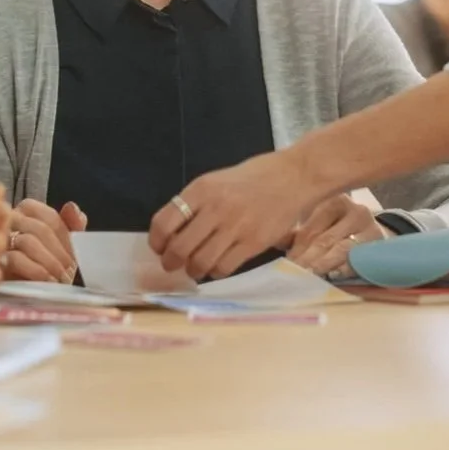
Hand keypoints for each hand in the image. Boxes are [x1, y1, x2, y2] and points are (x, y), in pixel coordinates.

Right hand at [3, 200, 87, 283]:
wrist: (28, 296)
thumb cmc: (46, 267)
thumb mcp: (63, 245)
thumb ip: (72, 224)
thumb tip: (72, 208)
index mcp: (26, 213)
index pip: (49, 216)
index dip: (65, 236)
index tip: (73, 253)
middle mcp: (10, 221)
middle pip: (39, 228)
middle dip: (58, 251)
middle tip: (68, 268)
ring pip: (28, 241)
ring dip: (49, 262)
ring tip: (59, 277)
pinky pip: (15, 259)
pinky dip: (35, 270)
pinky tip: (45, 280)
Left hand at [149, 150, 321, 279]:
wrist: (292, 177)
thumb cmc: (252, 178)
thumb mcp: (216, 180)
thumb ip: (195, 203)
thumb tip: (172, 232)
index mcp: (201, 189)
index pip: (164, 222)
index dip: (156, 242)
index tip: (159, 248)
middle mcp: (215, 208)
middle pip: (179, 248)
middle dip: (171, 262)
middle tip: (173, 265)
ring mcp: (235, 227)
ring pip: (200, 263)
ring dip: (193, 270)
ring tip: (195, 267)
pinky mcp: (253, 243)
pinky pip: (224, 268)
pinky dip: (215, 272)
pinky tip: (217, 265)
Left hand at [285, 195, 386, 276]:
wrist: (375, 234)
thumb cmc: (341, 229)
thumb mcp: (322, 224)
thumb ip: (299, 233)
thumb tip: (273, 241)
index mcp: (334, 202)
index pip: (312, 228)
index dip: (298, 248)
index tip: (286, 263)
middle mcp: (353, 211)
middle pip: (325, 239)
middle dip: (307, 259)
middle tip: (294, 273)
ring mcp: (369, 227)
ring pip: (342, 249)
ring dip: (323, 265)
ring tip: (309, 275)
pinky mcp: (380, 244)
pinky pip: (359, 259)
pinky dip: (345, 269)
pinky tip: (333, 275)